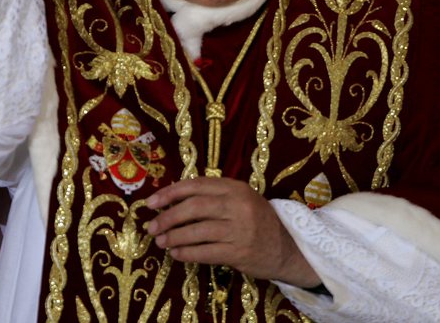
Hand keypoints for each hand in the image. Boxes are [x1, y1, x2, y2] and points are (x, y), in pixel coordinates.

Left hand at [145, 177, 320, 287]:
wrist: (288, 248)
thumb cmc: (256, 221)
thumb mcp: (239, 199)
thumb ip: (212, 196)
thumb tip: (170, 200)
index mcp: (235, 187)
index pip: (195, 185)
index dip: (170, 193)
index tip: (151, 203)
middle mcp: (238, 205)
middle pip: (193, 207)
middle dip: (168, 217)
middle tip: (151, 227)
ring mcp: (240, 230)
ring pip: (197, 231)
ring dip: (174, 237)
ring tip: (160, 242)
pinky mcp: (240, 252)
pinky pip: (205, 252)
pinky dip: (187, 253)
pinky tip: (176, 254)